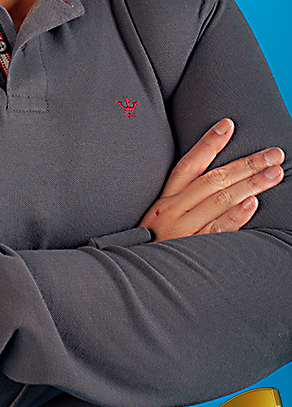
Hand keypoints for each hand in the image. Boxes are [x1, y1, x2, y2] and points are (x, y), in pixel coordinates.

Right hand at [140, 119, 284, 240]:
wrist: (131, 282)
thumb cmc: (149, 250)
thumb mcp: (156, 222)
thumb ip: (180, 205)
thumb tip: (214, 185)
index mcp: (164, 201)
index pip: (188, 165)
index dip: (208, 143)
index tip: (228, 124)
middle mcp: (172, 212)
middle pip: (213, 180)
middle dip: (246, 164)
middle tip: (273, 153)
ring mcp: (182, 232)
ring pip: (221, 201)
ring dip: (251, 184)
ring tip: (274, 173)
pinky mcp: (191, 252)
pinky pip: (217, 231)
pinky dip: (235, 216)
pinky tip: (253, 203)